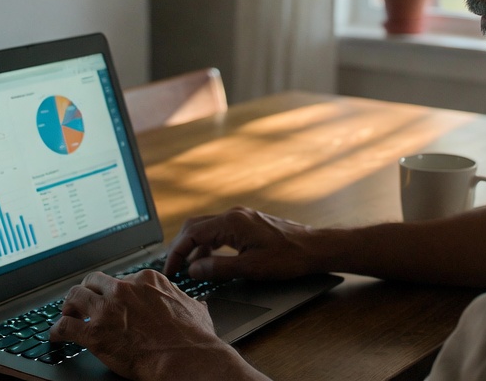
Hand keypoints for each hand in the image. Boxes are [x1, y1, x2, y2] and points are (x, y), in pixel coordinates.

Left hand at [50, 269, 257, 379]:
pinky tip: (55, 336)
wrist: (186, 358)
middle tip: (84, 303)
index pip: (121, 278)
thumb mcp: (196, 310)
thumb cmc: (193, 338)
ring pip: (75, 296)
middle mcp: (124, 289)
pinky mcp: (95, 332)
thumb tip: (198, 305)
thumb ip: (190, 303)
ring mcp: (108, 309)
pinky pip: (65, 326)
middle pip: (94, 281)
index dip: (113, 291)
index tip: (110, 299)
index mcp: (147, 280)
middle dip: (87, 291)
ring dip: (69, 306)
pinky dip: (57, 330)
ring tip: (67, 315)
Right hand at [164, 207, 318, 279]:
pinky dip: (209, 246)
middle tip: (174, 268)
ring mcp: (241, 218)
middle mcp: (234, 215)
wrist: (314, 248)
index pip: (192, 234)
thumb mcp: (251, 268)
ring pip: (207, 228)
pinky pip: (219, 231)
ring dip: (195, 247)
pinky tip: (210, 262)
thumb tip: (194, 269)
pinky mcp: (247, 224)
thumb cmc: (287, 257)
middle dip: (181, 247)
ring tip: (189, 269)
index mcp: (232, 223)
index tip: (171, 270)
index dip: (177, 253)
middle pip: (195, 226)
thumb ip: (219, 268)